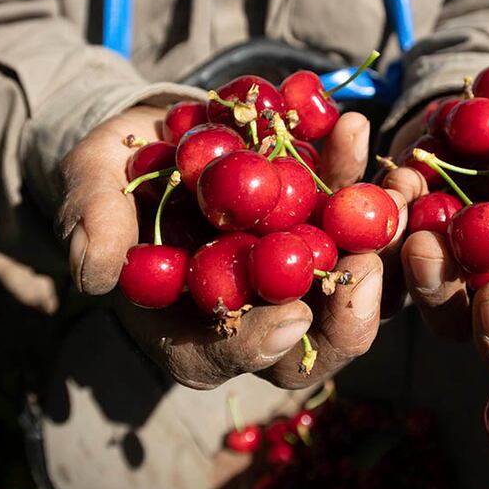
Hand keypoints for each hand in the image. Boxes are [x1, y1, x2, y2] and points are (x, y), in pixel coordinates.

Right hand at [58, 103, 398, 388]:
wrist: (155, 132)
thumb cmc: (114, 172)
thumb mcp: (91, 185)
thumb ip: (91, 221)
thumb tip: (96, 272)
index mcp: (191, 326)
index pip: (229, 356)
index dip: (262, 345)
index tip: (293, 317)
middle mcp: (255, 308)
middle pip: (314, 342)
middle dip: (349, 312)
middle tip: (369, 265)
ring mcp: (297, 269)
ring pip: (352, 281)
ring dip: (382, 244)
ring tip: (397, 192)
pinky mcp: (324, 225)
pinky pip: (359, 221)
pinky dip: (372, 189)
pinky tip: (376, 149)